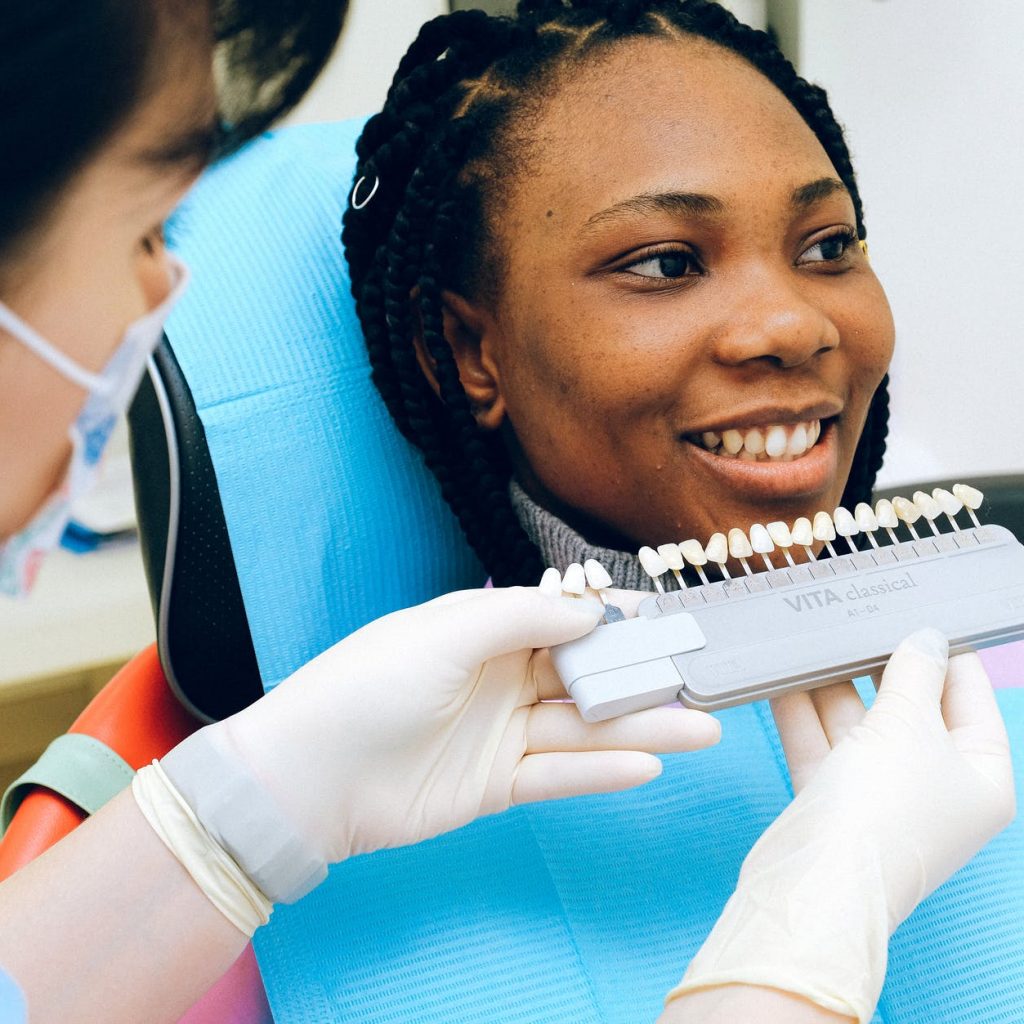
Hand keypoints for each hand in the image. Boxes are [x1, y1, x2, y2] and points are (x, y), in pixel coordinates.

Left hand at [213, 586, 720, 864]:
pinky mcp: (493, 785)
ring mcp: (499, 733)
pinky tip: (648, 765)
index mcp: (484, 631)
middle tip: (704, 678)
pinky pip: (558, 775)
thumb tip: (589, 608)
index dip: (617, 620)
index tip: (671, 618)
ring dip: (641, 728)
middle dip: (642, 677)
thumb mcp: (446, 635)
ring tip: (701, 727)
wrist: (309, 777)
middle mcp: (498, 678)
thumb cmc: (368, 687)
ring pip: (583, 729)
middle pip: (584, 676)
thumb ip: (521, 618)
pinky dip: (601, 772)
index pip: (565, 621)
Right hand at [667, 629, 1014, 1022]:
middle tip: (857, 618)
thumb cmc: (884, 809)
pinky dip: (802, 710)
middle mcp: (933, 785)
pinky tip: (783, 674)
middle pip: (909, 708)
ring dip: (834, 684)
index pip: (970, 698)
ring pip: (858, 722)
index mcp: (980, 775)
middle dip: (879, 666)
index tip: (919, 612)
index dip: (947, 654)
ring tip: (815, 638)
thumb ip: (913, 674)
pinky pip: (820, 742)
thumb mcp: (909, 725)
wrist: (817, 882)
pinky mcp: (830, 798)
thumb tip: (924, 638)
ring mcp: (878, 793)